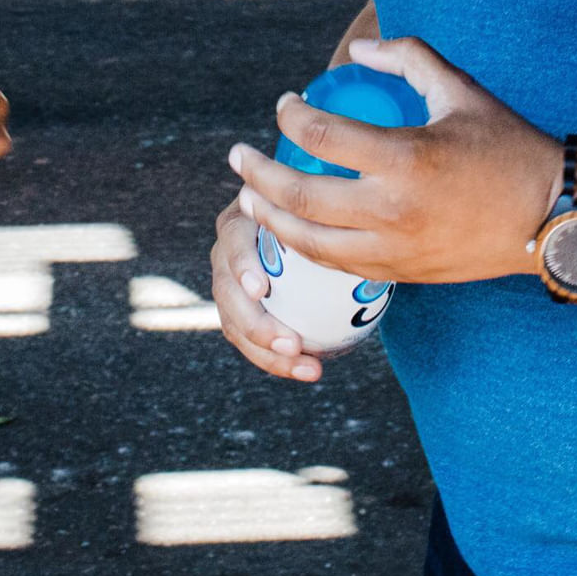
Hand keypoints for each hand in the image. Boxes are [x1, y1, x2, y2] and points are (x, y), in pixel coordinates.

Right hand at [209, 194, 325, 381]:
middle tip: (292, 344)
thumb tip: (350, 213)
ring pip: (235, 326)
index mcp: (241, 221)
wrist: (304, 237)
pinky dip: (278, 361)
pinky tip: (311, 369)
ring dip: (268, 353)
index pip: (234, 239)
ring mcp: (229, 287)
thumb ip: (324, 212)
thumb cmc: (318, 216)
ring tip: (309, 368)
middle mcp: (226, 254)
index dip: (242, 265)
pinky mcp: (238, 314)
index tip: (261, 290)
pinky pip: (251, 343)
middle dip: (255, 324)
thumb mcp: (318, 206)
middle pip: (227, 293)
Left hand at [227, 36, 558, 287]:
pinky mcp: (403, 274)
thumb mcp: (461, 89)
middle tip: (237, 157)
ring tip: (248, 199)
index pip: (322, 136)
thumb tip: (357, 53)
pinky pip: (339, 264)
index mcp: (406, 159)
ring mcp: (396, 250)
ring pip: (311, 242)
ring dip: (271, 219)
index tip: (285, 105)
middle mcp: (393, 211)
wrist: (555, 218)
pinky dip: (306, 248)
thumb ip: (408, 58)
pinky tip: (291, 231)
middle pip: (301, 197)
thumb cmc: (509, 147)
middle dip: (258, 175)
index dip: (291, 116)